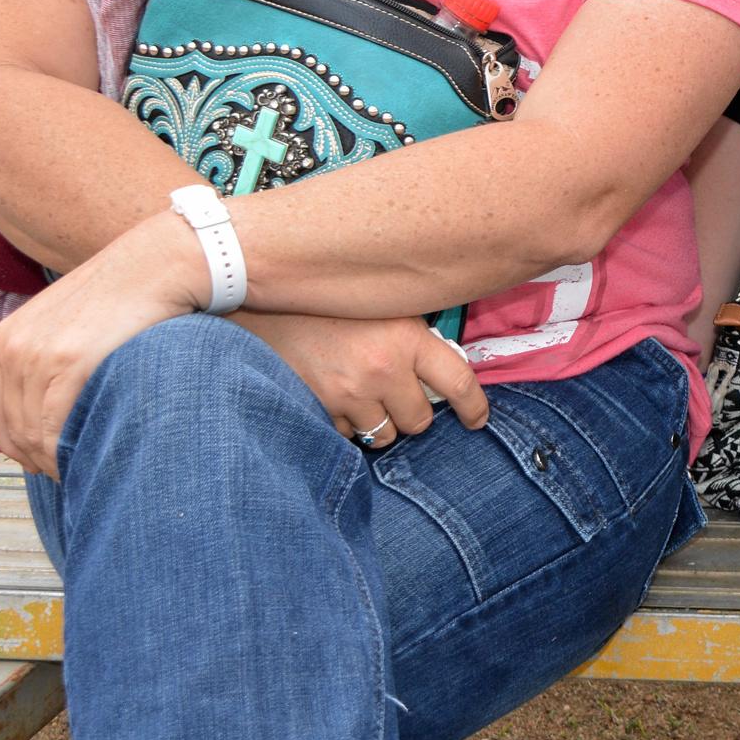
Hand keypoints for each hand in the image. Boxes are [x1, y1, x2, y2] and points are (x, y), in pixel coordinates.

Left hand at [0, 209, 211, 475]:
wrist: (161, 263)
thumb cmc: (129, 295)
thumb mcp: (73, 322)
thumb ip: (52, 356)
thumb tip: (52, 405)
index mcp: (7, 336)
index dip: (13, 444)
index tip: (39, 461)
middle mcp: (13, 346)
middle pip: (10, 426)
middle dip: (34, 458)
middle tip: (65, 474)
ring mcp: (38, 353)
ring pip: (31, 431)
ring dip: (52, 459)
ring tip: (80, 470)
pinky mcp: (68, 361)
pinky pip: (54, 424)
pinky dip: (66, 450)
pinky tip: (86, 458)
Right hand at [235, 312, 487, 446]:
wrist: (262, 305)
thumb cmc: (330, 304)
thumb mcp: (384, 308)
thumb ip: (414, 339)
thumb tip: (445, 372)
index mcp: (407, 337)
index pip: (458, 382)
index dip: (474, 408)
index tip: (477, 420)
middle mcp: (382, 368)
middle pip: (420, 420)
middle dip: (413, 412)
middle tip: (397, 392)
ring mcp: (349, 393)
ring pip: (384, 435)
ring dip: (380, 422)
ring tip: (363, 395)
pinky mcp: (319, 409)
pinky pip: (347, 436)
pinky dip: (345, 424)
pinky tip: (334, 396)